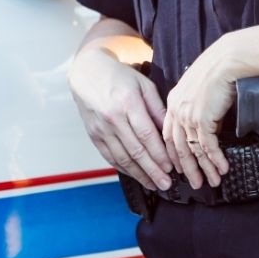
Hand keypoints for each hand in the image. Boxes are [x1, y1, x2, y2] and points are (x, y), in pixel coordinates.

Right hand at [68, 47, 172, 190]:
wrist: (87, 73)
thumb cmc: (119, 77)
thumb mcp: (144, 85)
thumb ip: (158, 109)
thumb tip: (170, 132)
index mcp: (127, 103)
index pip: (146, 135)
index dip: (159, 154)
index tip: (171, 166)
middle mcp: (112, 118)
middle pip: (135, 151)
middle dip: (152, 170)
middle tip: (166, 184)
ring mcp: (101, 129)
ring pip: (122, 158)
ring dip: (139, 174)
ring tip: (154, 185)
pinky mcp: (94, 136)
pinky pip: (110, 157)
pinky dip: (124, 169)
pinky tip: (136, 176)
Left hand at [163, 50, 235, 188]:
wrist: (229, 59)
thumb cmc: (219, 68)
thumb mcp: (201, 89)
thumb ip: (197, 107)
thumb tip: (207, 126)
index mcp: (173, 102)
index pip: (169, 135)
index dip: (174, 154)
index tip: (179, 168)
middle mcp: (177, 110)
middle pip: (178, 148)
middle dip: (187, 169)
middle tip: (194, 183)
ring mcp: (188, 115)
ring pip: (193, 150)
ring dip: (204, 169)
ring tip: (212, 181)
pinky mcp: (202, 118)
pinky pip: (208, 146)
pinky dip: (215, 159)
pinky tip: (221, 168)